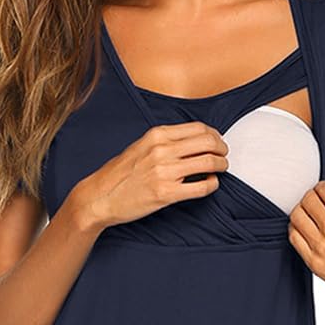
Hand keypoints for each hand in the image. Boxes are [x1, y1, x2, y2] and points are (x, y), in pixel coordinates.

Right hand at [74, 122, 228, 231]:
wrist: (100, 196)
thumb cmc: (121, 174)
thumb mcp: (142, 146)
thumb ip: (166, 141)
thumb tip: (194, 141)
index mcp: (156, 135)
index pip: (199, 128)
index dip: (215, 136)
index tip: (217, 143)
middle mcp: (161, 150)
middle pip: (208, 142)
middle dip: (222, 150)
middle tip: (223, 157)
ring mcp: (164, 171)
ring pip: (209, 162)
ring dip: (221, 166)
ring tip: (220, 170)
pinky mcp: (167, 193)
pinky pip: (202, 187)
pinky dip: (213, 185)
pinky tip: (211, 184)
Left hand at [288, 181, 324, 313]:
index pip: (323, 189)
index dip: (322, 188)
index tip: (323, 192)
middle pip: (307, 200)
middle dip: (310, 198)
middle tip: (314, 202)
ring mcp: (321, 247)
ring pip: (296, 216)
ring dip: (301, 212)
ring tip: (308, 216)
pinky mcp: (314, 263)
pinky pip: (294, 237)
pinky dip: (297, 230)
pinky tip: (305, 230)